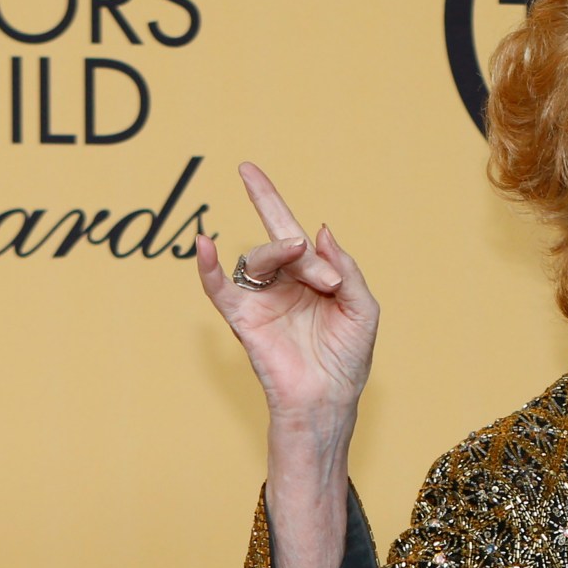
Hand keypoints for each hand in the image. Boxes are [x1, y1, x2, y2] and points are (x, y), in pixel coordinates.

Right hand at [196, 162, 378, 422]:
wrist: (330, 399)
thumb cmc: (348, 359)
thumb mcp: (363, 309)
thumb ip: (347, 269)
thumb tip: (320, 230)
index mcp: (310, 277)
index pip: (289, 232)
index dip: (268, 200)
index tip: (247, 169)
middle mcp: (282, 284)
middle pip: (278, 243)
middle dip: (286, 231)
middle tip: (316, 263)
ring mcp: (260, 300)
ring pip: (258, 259)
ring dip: (283, 257)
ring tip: (321, 282)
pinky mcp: (244, 319)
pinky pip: (218, 289)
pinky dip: (207, 268)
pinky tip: (204, 246)